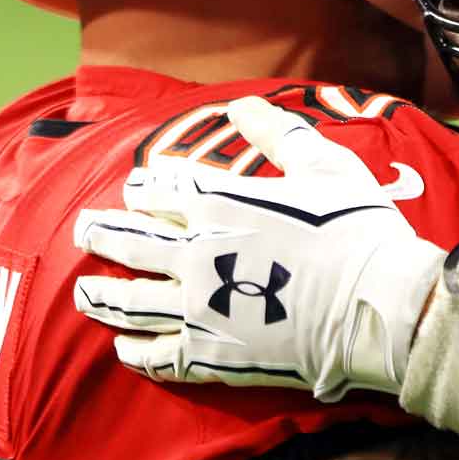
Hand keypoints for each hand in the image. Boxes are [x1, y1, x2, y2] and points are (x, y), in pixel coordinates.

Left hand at [71, 96, 446, 399]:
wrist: (375, 304)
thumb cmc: (357, 228)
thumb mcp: (324, 164)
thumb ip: (277, 134)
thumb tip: (241, 104)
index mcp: (221, 205)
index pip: (164, 192)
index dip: (144, 189)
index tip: (132, 189)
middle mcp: (196, 255)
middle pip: (132, 242)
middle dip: (102, 234)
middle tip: (82, 230)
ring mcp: (198, 308)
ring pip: (132, 301)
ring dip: (103, 295)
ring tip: (84, 292)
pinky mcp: (211, 355)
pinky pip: (159, 355)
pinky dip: (136, 351)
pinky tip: (124, 348)